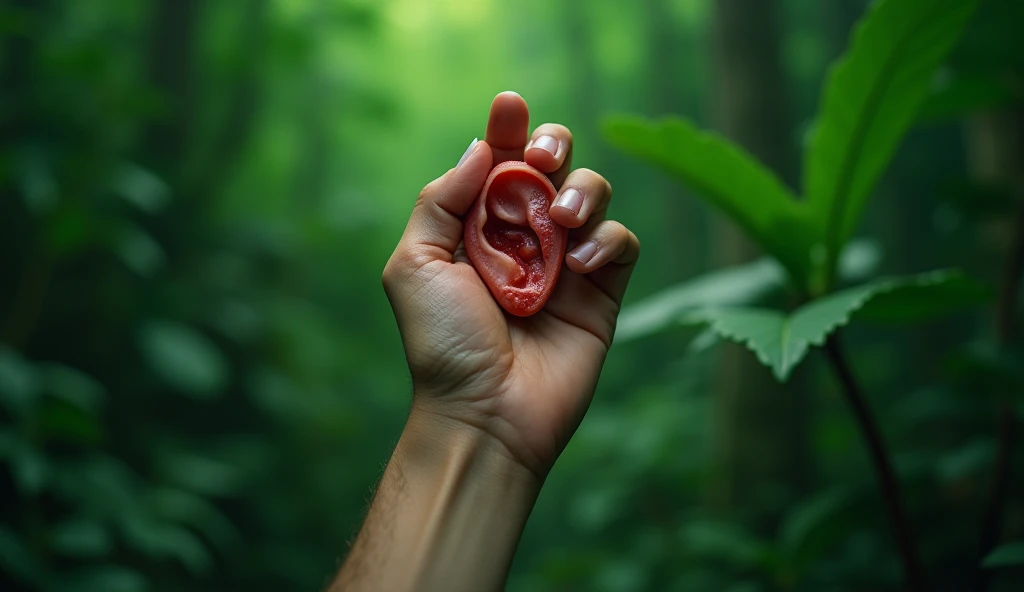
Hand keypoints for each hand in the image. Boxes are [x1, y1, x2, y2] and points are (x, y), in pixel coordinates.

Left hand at [383, 92, 639, 477]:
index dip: (506, 129)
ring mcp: (565, 263)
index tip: (509, 105)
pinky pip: (620, 241)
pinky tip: (581, 261)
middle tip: (540, 160)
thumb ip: (442, 199)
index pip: (497, 162)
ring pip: (591, 193)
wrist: (484, 413)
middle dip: (552, 145)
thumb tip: (482, 148)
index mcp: (476, 227)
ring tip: (561, 220)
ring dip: (581, 190)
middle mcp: (523, 237)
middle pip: (552, 165)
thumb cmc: (442, 343)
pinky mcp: (602, 291)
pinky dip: (607, 238)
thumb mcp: (415, 263)